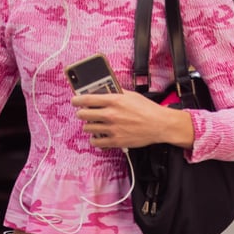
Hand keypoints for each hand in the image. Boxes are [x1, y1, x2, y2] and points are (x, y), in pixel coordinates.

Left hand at [72, 89, 193, 150]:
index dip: (76, 100)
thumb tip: (104, 90)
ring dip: (89, 126)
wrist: (159, 125)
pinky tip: (98, 137)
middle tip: (84, 114)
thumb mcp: (131, 95)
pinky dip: (95, 140)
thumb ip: (116, 92)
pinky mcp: (115, 141)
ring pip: (88, 128)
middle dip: (81, 114)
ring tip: (93, 125)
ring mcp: (112, 129)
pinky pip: (96, 142)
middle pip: (83, 114)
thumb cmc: (147, 109)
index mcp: (113, 100)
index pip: (86, 99)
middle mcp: (110, 114)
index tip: (74, 101)